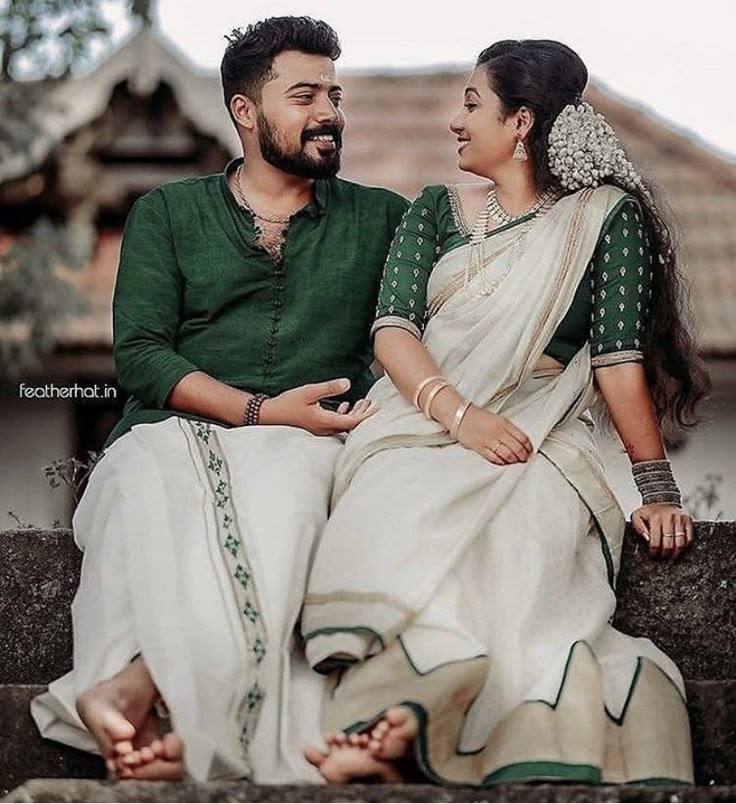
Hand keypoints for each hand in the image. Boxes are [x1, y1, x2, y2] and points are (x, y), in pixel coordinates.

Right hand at [259, 378, 376, 435]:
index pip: (352, 422)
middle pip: (350, 425)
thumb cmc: (288, 403)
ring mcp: (320, 430)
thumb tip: (347, 383)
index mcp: (325, 422)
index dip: (366, 416)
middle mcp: (324, 429)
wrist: (270, 414)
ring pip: (343, 425)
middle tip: (372, 403)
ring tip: (362, 402)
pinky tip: (345, 406)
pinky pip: (335, 424)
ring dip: (353, 414)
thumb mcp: (309, 391)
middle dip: (363, 414)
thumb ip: (329, 388)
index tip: (376, 407)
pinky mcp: (316, 427)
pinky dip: (343, 415)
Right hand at [456, 405, 531, 464]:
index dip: (529, 447)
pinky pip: (495, 458)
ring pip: (507, 455)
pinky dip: (502, 462)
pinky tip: (504, 462)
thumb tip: (521, 442)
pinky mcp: (480, 448)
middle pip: (517, 448)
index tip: (530, 451)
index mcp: (504, 423)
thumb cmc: (479, 417)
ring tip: (516, 461)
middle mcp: (498, 432)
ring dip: (514, 460)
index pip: (523, 438)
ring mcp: (489, 441)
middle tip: (525, 459)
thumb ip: (510, 430)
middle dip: (523, 456)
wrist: (460, 416)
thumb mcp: (498, 419)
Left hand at [631, 503, 693, 559]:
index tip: (653, 555)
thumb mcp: (637, 517)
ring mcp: (680, 519)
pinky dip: (685, 546)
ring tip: (671, 556)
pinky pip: (689, 538)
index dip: (654, 551)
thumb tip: (647, 539)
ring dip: (676, 553)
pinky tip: (679, 548)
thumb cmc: (649, 512)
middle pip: (669, 544)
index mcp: (655, 518)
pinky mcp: (688, 520)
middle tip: (662, 557)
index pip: (655, 541)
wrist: (661, 500)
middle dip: (665, 554)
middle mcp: (669, 518)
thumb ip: (638, 528)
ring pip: (681, 543)